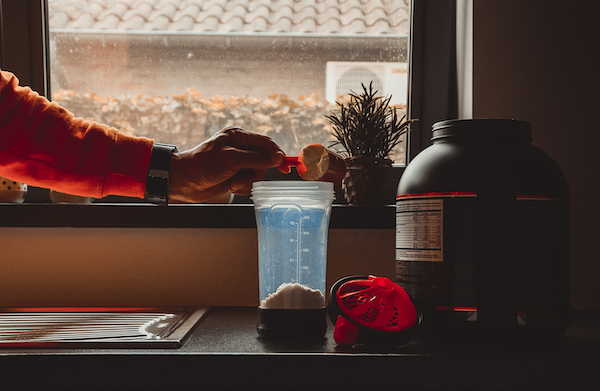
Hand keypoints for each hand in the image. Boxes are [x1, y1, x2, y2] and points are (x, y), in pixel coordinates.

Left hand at [167, 126, 285, 202]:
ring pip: (257, 174)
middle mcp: (239, 149)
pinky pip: (248, 183)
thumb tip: (278, 157)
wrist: (184, 181)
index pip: (266, 143)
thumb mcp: (232, 159)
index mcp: (238, 137)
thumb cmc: (203, 165)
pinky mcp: (234, 176)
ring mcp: (237, 163)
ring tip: (232, 183)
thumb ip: (257, 158)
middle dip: (254, 173)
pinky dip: (242, 188)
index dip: (277, 155)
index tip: (285, 167)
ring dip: (247, 182)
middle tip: (241, 178)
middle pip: (263, 161)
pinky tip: (230, 186)